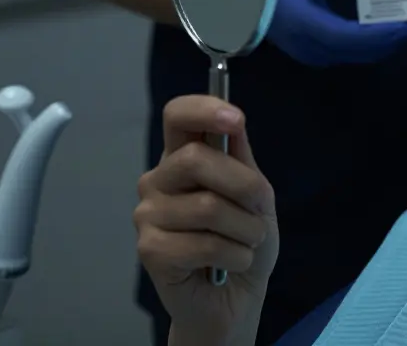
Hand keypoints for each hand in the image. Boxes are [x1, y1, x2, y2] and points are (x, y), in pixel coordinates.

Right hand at [135, 97, 277, 345]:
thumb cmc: (244, 239)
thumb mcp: (255, 195)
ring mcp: (148, 215)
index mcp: (182, 157)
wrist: (235, 296)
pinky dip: (235, 255)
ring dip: (246, 230)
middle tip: (258, 212)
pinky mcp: (150, 250)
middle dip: (245, 187)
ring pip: (208, 206)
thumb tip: (233, 123)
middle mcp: (158, 181)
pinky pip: (205, 243)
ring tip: (246, 243)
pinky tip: (230, 263)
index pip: (177, 115)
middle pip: (196, 159)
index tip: (236, 119)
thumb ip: (241, 160)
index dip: (204, 110)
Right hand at [268, 0, 406, 66]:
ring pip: (358, 55)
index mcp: (305, 26)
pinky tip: (388, 26)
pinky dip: (372, 42)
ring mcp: (314, 53)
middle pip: (360, 52)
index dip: (381, 35)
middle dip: (392, 40)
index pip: (350, 38)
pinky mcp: (317, 52)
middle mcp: (312, 47)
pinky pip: (351, 52)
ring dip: (385, 43)